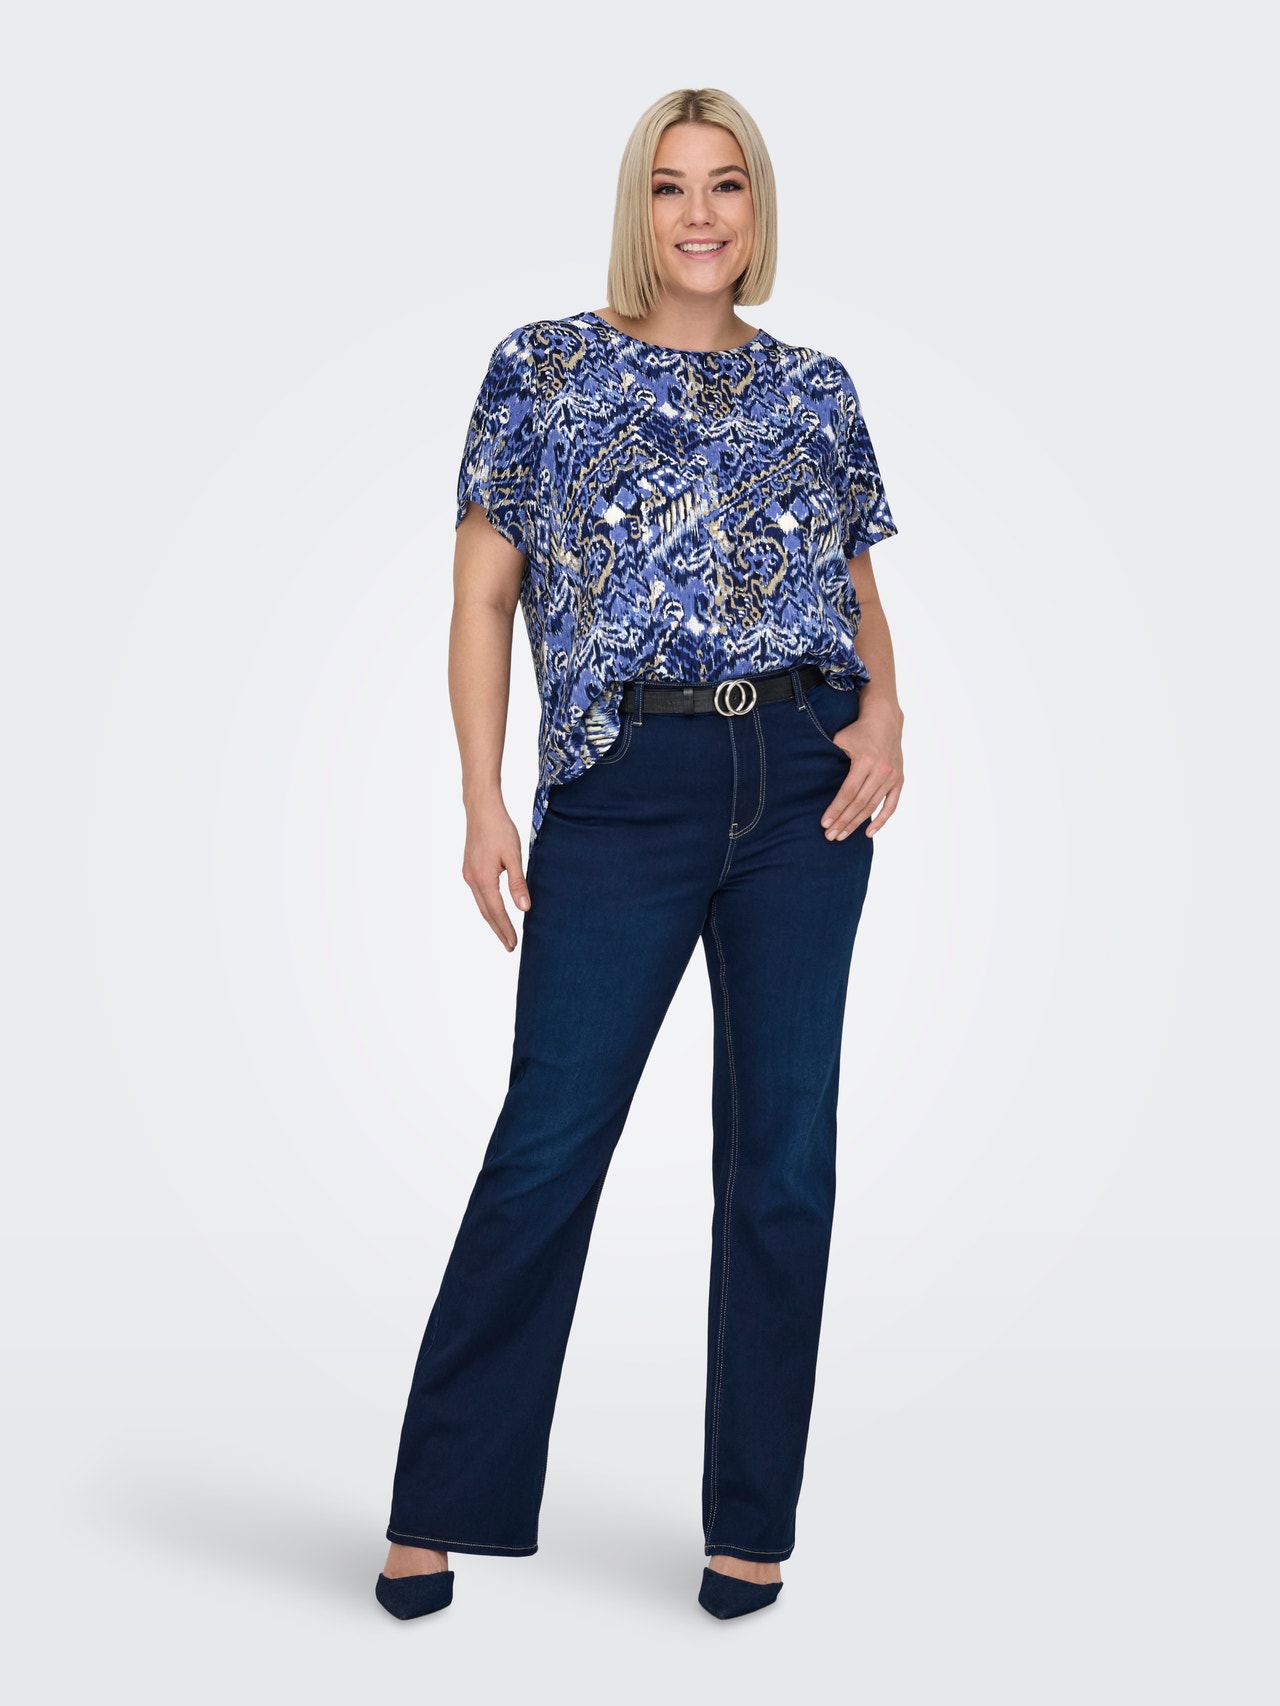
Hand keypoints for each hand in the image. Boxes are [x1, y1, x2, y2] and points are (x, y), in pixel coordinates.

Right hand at [461, 797, 531, 950]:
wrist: (481, 809)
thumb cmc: (500, 829)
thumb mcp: (514, 856)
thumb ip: (518, 883)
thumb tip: (524, 908)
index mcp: (484, 878)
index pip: (496, 911)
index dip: (505, 929)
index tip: (512, 944)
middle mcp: (472, 879)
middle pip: (486, 912)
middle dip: (498, 930)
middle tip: (509, 946)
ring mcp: (468, 874)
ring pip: (481, 904)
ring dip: (492, 920)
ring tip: (503, 933)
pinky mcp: (469, 869)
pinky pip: (479, 894)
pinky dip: (487, 906)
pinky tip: (494, 909)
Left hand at [821, 701, 903, 839]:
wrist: (885, 720)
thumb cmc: (858, 731)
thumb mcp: (840, 740)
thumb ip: (830, 759)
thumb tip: (814, 781)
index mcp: (865, 761)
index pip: (848, 792)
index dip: (836, 809)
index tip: (824, 823)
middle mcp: (881, 771)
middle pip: (859, 803)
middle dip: (843, 821)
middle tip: (830, 836)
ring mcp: (892, 777)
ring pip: (872, 807)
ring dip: (856, 824)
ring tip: (842, 835)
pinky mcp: (899, 780)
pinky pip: (891, 805)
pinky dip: (881, 821)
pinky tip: (868, 833)